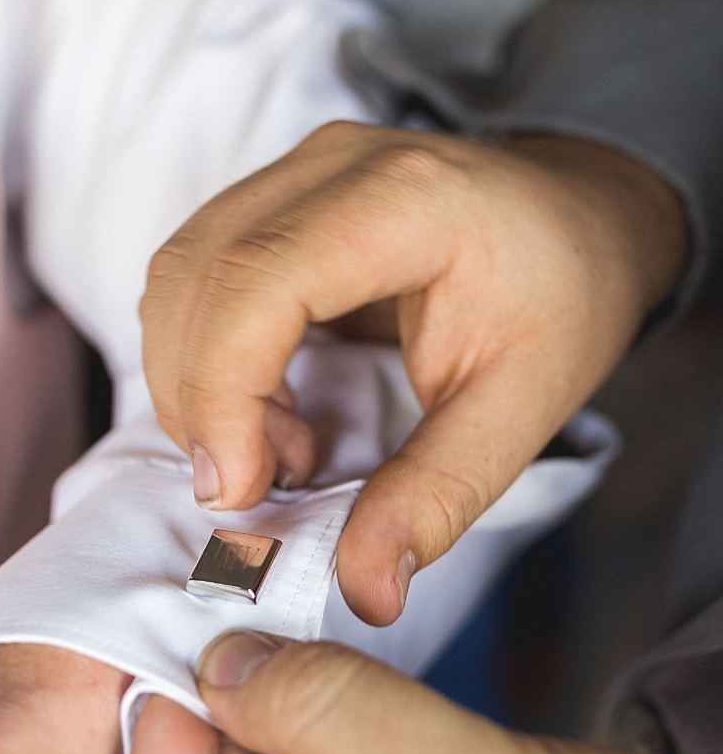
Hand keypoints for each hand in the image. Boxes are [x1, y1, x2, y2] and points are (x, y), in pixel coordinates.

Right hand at [141, 122, 687, 621]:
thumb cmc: (561, 298)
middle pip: (194, 274)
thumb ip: (437, 494)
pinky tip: (264, 406)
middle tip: (251, 487)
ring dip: (190, 380)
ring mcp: (289, 170)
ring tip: (274, 447)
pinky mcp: (265, 195)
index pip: (257, 278)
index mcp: (406, 198)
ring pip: (174, 274)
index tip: (238, 490)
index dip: (222, 389)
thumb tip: (365, 588)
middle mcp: (330, 164)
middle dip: (194, 399)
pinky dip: (200, 355)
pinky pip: (188, 274)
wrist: (580, 219)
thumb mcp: (524, 406)